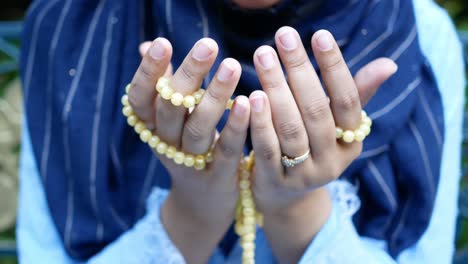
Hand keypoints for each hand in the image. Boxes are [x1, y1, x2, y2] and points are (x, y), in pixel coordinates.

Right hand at [128, 38, 249, 263]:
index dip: (147, 73)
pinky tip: (248, 102)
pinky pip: (225, 150)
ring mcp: (191, 163)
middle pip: (171, 109)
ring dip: (215, 97)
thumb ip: (162, 84)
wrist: (201, 204)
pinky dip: (235, 126)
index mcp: (152, 127)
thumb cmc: (188, 148)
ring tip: (231, 66)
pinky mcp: (218, 176)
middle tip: (207, 45)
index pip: (140, 98)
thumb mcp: (170, 120)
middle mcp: (166, 144)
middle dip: (188, 76)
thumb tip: (148, 44)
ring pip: (198, 128)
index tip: (162, 43)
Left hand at [249, 27, 396, 261]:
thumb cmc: (311, 145)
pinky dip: (259, 122)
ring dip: (276, 90)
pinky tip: (248, 96)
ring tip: (263, 58)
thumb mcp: (334, 124)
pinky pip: (267, 149)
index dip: (334, 67)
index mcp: (351, 141)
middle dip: (298, 70)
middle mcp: (332, 160)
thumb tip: (389, 64)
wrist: (286, 195)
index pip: (347, 100)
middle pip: (316, 111)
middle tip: (282, 37)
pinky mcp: (276, 181)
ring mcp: (304, 174)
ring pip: (291, 128)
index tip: (319, 34)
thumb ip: (356, 93)